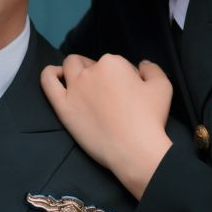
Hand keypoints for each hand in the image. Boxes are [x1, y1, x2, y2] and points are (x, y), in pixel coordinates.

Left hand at [40, 54, 173, 198]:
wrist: (135, 149)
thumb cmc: (150, 118)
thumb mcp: (163, 87)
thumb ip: (152, 69)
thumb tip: (142, 65)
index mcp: (113, 63)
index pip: (116, 62)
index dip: (123, 76)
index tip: (128, 91)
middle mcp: (91, 71)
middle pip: (91, 63)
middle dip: (99, 70)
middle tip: (108, 91)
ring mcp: (74, 88)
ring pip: (70, 66)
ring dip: (76, 68)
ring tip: (84, 81)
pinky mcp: (63, 107)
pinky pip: (48, 83)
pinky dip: (49, 74)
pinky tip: (55, 75)